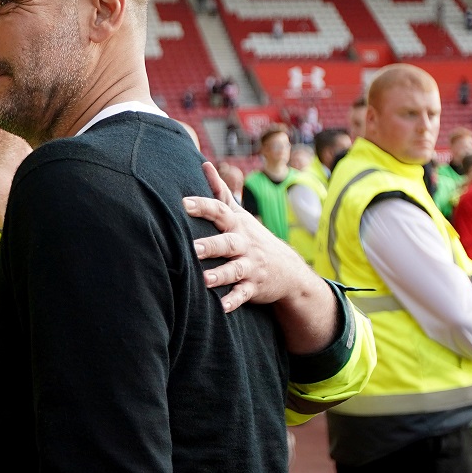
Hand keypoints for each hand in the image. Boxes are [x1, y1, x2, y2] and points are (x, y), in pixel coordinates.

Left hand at [187, 162, 312, 311]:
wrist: (288, 270)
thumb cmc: (251, 236)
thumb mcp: (239, 213)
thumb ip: (220, 191)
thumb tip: (204, 164)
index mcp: (237, 225)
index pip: (220, 211)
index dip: (203, 206)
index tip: (184, 203)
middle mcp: (244, 244)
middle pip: (227, 242)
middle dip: (210, 245)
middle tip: (191, 247)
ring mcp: (250, 266)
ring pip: (235, 270)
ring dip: (220, 275)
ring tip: (204, 279)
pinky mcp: (254, 287)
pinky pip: (244, 294)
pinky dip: (233, 301)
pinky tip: (221, 307)